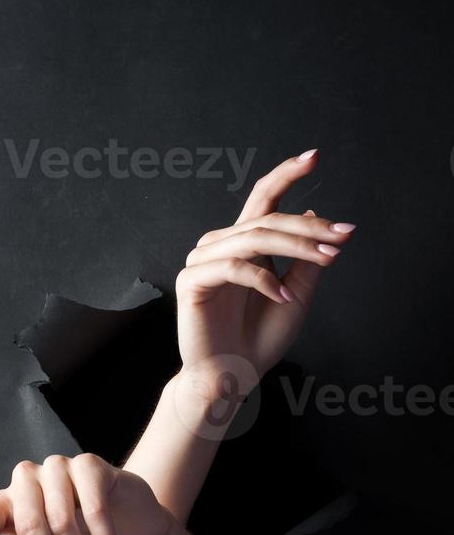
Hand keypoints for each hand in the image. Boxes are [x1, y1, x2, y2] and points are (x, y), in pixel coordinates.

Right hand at [175, 149, 356, 384]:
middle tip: (343, 235)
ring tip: (326, 260)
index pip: (263, 198)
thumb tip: (315, 214)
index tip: (315, 156)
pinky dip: (264, 281)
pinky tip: (283, 297)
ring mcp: (203, 261)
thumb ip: (305, 261)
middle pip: (267, 218)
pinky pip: (233, 267)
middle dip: (310, 226)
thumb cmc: (259, 340)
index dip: (286, 174)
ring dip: (296, 247)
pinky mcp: (192, 281)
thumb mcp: (296, 296)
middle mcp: (221, 245)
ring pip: (253, 238)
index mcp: (243, 244)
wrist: (232, 377)